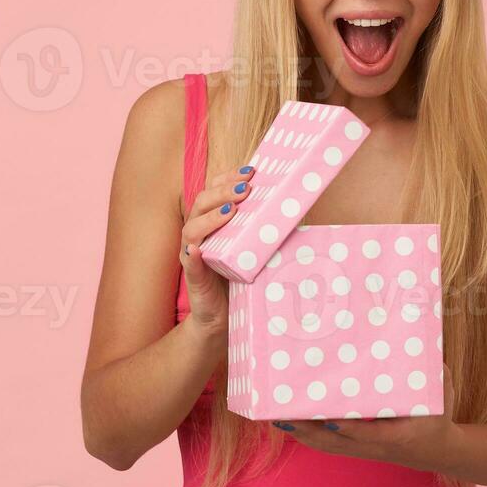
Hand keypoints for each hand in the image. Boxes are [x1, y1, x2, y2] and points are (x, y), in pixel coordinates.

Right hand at [178, 163, 255, 336]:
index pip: (213, 190)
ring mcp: (193, 254)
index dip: (228, 178)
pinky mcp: (193, 276)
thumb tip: (296, 207)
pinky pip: (189, 262)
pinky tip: (198, 249)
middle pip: (202, 202)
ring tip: (230, 211)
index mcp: (212, 220)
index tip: (250, 171)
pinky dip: (193, 254)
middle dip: (223, 191)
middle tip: (246, 188)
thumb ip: (264, 228)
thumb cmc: (239, 275)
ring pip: (192, 228)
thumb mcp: (253, 246)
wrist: (223, 314)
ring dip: (211, 217)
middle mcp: (199, 232)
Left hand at [270, 363, 459, 474]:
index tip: (332, 420)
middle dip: (309, 429)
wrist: (438, 450)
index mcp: (398, 435)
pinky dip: (307, 436)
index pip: (370, 433)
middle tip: (283, 413)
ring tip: (276, 417)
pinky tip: (289, 424)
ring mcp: (363, 450)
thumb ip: (431, 368)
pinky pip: (327, 445)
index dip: (351, 429)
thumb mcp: (441, 391)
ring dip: (301, 433)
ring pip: (326, 446)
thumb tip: (417, 334)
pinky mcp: (356, 449)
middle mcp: (375, 447)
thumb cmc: (438, 415)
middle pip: (336, 443)